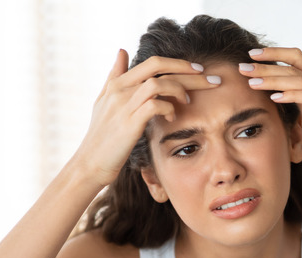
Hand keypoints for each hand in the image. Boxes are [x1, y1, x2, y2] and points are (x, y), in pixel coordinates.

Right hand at [71, 50, 219, 186]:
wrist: (90, 163)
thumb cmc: (102, 135)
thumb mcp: (104, 100)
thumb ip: (115, 75)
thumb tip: (122, 50)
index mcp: (117, 83)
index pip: (153, 62)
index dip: (178, 62)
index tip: (198, 69)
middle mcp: (120, 90)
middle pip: (159, 67)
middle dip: (188, 70)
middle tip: (210, 79)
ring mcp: (123, 105)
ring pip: (158, 83)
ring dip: (179, 90)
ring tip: (189, 102)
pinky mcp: (129, 123)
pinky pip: (155, 105)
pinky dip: (169, 108)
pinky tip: (173, 116)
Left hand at [241, 47, 301, 173]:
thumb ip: (298, 104)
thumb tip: (276, 96)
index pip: (296, 60)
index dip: (275, 54)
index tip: (252, 56)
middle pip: (293, 67)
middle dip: (266, 66)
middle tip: (243, 66)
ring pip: (298, 79)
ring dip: (273, 79)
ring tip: (252, 82)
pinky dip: (291, 95)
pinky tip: (274, 97)